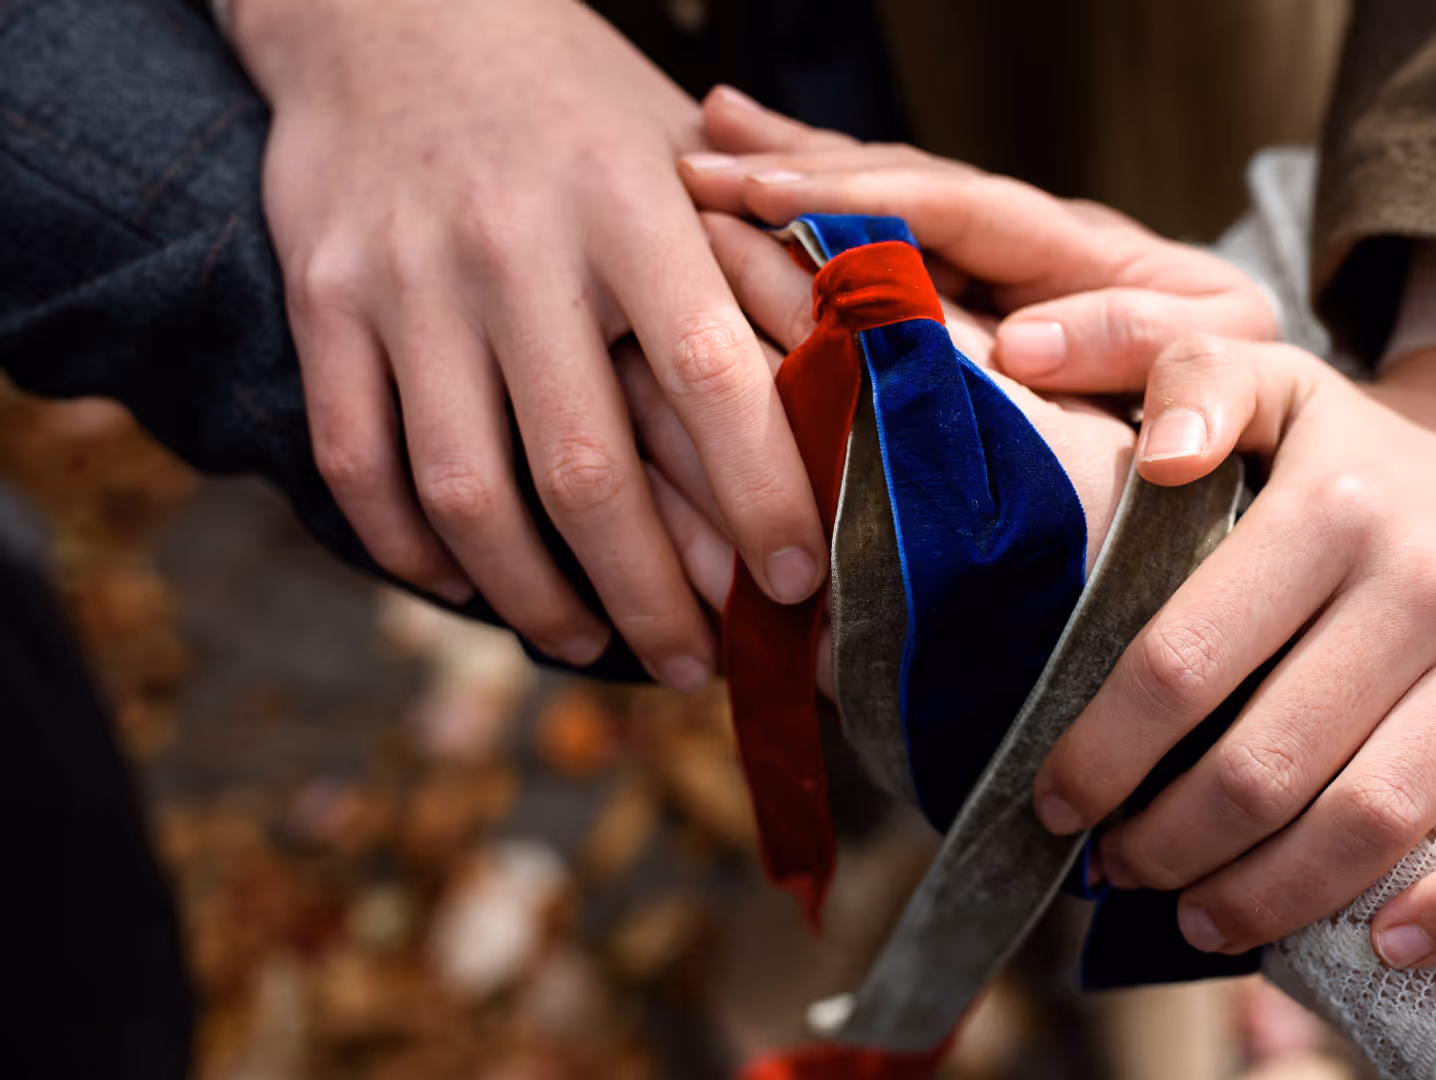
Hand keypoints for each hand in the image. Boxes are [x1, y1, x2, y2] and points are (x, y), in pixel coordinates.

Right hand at [228, 0, 827, 686]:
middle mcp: (514, 246)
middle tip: (701, 664)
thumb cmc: (578, 104)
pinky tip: (468, 588)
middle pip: (585, 470)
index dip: (759, 494)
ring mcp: (406, 278)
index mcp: (629, 205)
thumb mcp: (683, 156)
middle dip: (653, 595)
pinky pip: (357, 462)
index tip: (799, 582)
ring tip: (588, 644)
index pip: (708, 375)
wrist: (396, 11)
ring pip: (465, 490)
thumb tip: (867, 394)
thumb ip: (761, 264)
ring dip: (533, 597)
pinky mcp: (320, 299)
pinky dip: (411, 550)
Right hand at [675, 88, 1276, 375]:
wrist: (1273, 441)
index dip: (857, 197)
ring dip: (793, 189)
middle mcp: (1035, 254)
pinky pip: (890, 281)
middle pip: (902, 191)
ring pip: (885, 222)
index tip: (760, 190)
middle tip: (694, 157)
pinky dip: (818, 256)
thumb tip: (1028, 347)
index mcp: (1088, 251)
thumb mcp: (1224, 365)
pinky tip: (752, 241)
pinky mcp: (989, 331)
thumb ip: (1153, 347)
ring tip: (698, 155)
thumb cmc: (1250, 407)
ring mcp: (1007, 287)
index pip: (955, 207)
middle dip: (797, 170)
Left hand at [1033, 337, 1435, 968]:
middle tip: (1117, 867)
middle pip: (1268, 761)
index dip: (1101, 751)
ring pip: (1381, 817)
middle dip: (1169, 841)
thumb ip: (1152, 357)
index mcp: (1330, 506)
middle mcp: (1425, 582)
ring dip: (1272, 893)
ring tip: (1199, 918)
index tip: (1052, 801)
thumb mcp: (1257, 368)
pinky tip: (1389, 946)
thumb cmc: (1355, 438)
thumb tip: (1063, 380)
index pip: (1181, 660)